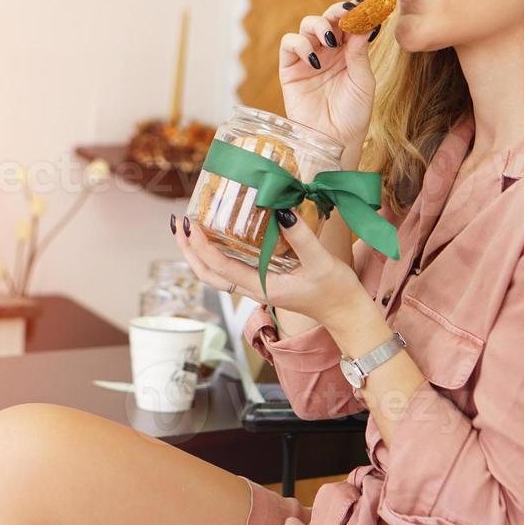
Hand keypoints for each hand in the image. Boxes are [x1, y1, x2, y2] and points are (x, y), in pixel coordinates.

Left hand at [170, 209, 365, 327]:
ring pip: (216, 274)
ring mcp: (257, 286)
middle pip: (208, 274)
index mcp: (261, 287)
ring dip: (198, 253)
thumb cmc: (335, 291)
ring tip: (188, 229)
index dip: (201, 246)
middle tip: (178, 223)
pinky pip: (230, 269)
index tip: (191, 224)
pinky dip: (216, 254)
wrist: (345, 313)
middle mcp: (253, 289)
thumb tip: (280, 211)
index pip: (220, 268)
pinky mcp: (264, 281)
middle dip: (189, 250)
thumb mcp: (320, 262)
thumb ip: (301, 238)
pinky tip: (218, 236)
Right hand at [279, 0, 377, 153]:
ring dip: (319, 25)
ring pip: (307, 24)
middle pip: (329, 18)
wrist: (335, 141)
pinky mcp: (290, 69)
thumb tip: (362, 21)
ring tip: (330, 40)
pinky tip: (315, 60)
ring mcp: (308, 58)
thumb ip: (359, 51)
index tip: (367, 5)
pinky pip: (289, 44)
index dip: (357, 11)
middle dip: (338, 12)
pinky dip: (300, 45)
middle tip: (347, 14)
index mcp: (350, 52)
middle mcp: (329, 51)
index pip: (351, 23)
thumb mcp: (363, 80)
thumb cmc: (354, 115)